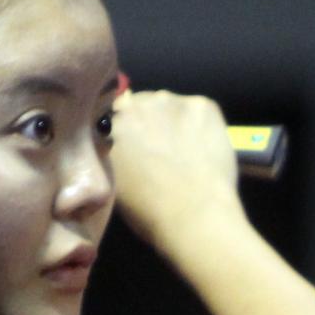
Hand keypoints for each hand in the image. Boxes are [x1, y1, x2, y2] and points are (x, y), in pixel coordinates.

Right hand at [110, 89, 243, 248]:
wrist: (195, 215)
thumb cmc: (147, 210)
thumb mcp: (112, 182)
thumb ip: (111, 154)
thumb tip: (120, 148)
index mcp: (110, 122)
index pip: (112, 113)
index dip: (124, 128)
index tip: (132, 143)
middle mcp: (138, 102)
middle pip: (142, 104)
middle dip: (148, 122)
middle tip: (158, 149)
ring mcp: (172, 100)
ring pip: (170, 105)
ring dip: (172, 121)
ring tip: (183, 150)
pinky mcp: (204, 104)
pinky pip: (198, 110)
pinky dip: (200, 125)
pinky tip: (203, 148)